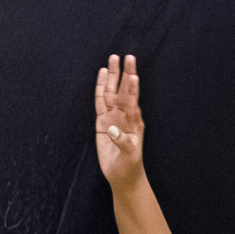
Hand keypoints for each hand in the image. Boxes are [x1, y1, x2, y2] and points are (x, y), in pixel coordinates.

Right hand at [95, 53, 143, 187]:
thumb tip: (112, 130)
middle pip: (122, 91)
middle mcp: (124, 116)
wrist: (122, 175)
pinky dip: (100, 90)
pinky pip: (100, 103)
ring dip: (112, 77)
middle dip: (123, 74)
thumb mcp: (129, 156)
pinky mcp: (102, 123)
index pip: (133, 101)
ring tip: (112, 59)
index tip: (133, 74)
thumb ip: (122, 142)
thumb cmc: (130, 165)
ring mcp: (113, 117)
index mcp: (134, 122)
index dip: (132, 88)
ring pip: (111, 93)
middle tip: (125, 57)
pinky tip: (102, 76)